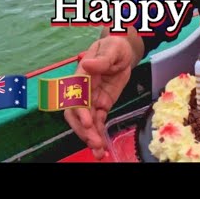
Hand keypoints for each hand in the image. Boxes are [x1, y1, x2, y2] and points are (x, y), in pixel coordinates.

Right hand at [64, 37, 134, 158]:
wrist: (123, 51)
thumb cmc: (114, 46)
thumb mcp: (111, 49)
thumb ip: (101, 59)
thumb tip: (87, 65)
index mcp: (82, 76)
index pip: (76, 96)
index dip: (79, 110)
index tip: (88, 121)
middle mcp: (82, 90)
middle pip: (77, 114)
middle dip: (84, 130)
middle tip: (95, 142)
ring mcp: (91, 99)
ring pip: (86, 122)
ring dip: (90, 137)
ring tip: (99, 152)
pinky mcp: (101, 105)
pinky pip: (98, 123)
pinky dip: (98, 135)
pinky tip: (101, 148)